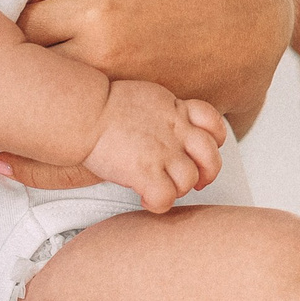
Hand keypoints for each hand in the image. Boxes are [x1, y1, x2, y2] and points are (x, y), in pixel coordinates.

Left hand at [0, 0, 292, 188]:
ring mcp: (124, 104)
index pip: (15, 27)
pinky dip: (43, 166)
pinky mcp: (142, 131)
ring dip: (10, 118)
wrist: (254, 22)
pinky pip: (83, 157)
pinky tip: (7, 164)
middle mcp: (107, 64)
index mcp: (97, 13)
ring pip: (45, 123)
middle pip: (23, 77)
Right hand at [77, 80, 225, 211]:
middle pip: (211, 157)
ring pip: (190, 180)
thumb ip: (165, 112)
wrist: (84, 113)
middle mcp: (175, 132)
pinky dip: (158, 203)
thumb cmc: (103, 105)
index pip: (213, 123)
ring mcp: (163, 153)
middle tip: (197, 181)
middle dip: (208, 173)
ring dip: (179, 189)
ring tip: (162, 188)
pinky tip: (145, 198)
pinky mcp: (146, 172)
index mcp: (175, 110)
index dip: (214, 140)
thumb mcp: (147, 97)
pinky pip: (166, 198)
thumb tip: (167, 124)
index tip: (203, 149)